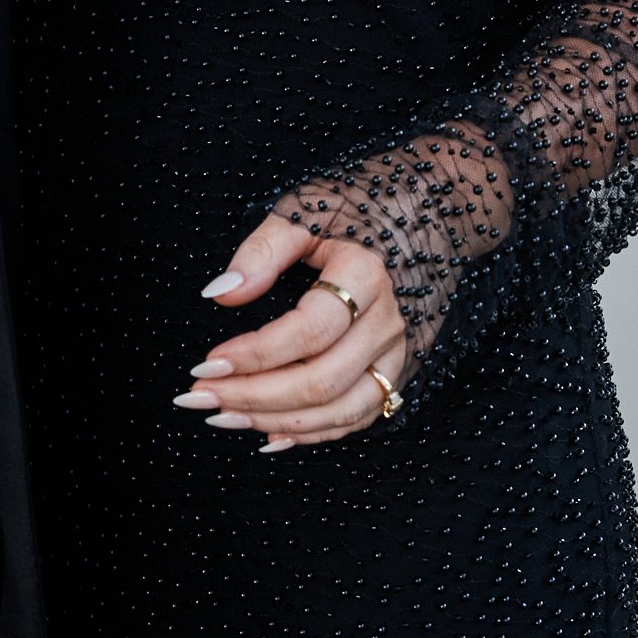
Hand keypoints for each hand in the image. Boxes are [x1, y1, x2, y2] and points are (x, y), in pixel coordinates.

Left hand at [172, 210, 408, 450]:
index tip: (206, 364)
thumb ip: (262, 251)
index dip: (255, 354)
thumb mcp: (307, 209)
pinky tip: (269, 433)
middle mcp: (389, 322)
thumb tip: (220, 294)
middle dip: (254, 397)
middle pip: (323, 381)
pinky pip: (361, 415)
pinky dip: (315, 433)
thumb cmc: (362, 204)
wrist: (437, 208)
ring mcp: (401, 351)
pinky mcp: (403, 368)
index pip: (308, 331)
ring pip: (342, 409)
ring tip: (223, 417)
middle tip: (200, 398)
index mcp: (366, 275)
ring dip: (278, 422)